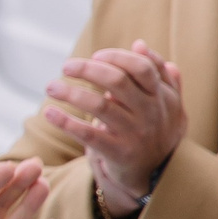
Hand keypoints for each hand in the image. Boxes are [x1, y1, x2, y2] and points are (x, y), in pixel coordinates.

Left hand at [41, 41, 184, 218]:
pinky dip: (66, 122)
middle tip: (66, 66)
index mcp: (161, 96)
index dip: (117, 58)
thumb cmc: (158, 129)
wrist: (160, 173)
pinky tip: (49, 112)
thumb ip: (158, 73)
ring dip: (71, 93)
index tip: (95, 56)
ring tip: (51, 87)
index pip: (141, 68)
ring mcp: (134, 133)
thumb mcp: (168, 102)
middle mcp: (151, 113)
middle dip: (88, 70)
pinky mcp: (118, 153)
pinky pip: (88, 135)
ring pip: (100, 107)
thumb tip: (139, 44)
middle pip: (118, 82)